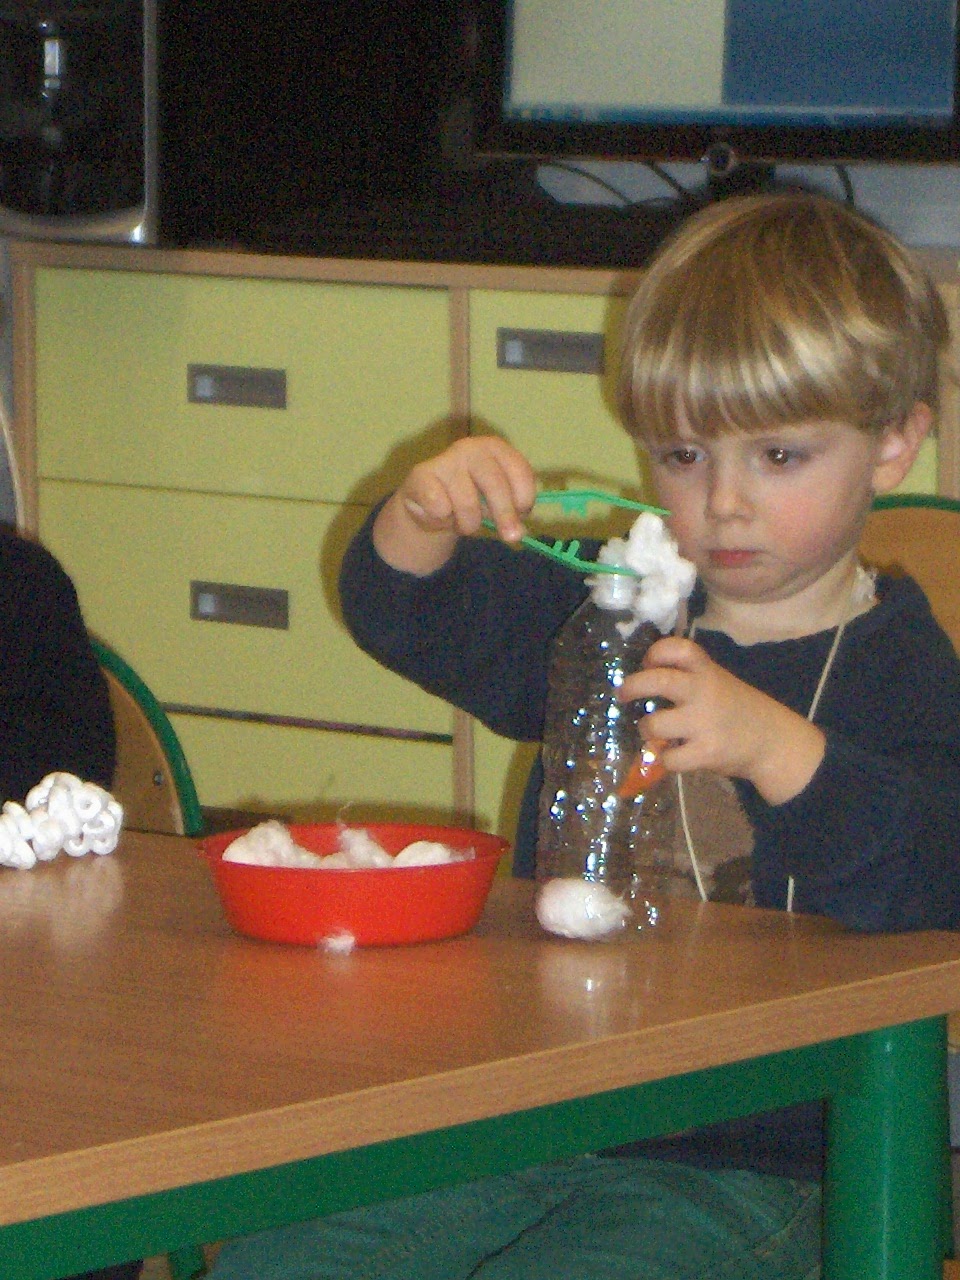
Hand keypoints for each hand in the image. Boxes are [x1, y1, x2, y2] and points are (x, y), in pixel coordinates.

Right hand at [373, 437, 536, 574]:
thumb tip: (520, 532)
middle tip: (511, 537)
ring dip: (469, 524)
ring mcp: (445, 460)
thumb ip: (512, 512)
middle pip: (495, 485)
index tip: (524, 514)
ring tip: (463, 522)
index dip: (525, 496)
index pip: (519, 470)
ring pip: (467, 503)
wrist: (427, 504)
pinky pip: (440, 509)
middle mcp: (471, 447)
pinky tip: (440, 514)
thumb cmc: (469, 499)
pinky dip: (443, 520)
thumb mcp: (496, 503)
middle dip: (505, 515)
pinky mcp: (422, 475)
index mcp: (495, 448)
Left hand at [618, 636, 826, 804]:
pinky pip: (667, 758)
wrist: (771, 741)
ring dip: (646, 729)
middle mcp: (703, 691)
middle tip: (623, 694)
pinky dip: (665, 759)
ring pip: (653, 724)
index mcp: (706, 671)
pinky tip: (674, 754)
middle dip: (632, 686)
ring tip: (653, 731)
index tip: (648, 662)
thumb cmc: (735, 709)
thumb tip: (641, 680)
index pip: (677, 649)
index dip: (656, 653)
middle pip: (657, 681)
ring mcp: (704, 722)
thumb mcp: (715, 681)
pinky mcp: (706, 752)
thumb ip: (686, 677)